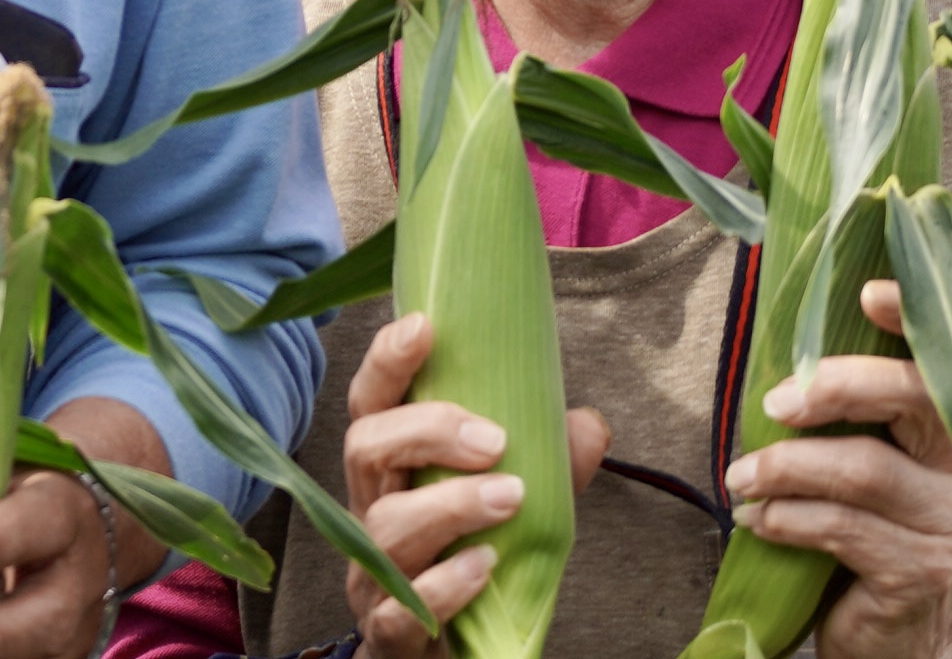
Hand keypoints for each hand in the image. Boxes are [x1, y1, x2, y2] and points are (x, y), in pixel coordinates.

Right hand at [334, 312, 608, 658]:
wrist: (465, 657)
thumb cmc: (478, 564)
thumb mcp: (520, 507)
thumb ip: (551, 465)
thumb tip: (587, 423)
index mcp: (393, 470)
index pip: (372, 402)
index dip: (387, 361)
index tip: (425, 327)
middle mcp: (369, 512)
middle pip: (363, 448)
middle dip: (426, 430)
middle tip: (494, 440)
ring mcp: (371, 574)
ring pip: (382, 526)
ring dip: (449, 505)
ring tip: (509, 497)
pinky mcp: (387, 632)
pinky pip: (398, 607)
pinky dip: (445, 582)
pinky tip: (485, 567)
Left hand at [723, 283, 951, 658]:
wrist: (897, 649)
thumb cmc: (871, 545)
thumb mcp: (867, 477)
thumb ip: (850, 424)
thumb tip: (779, 365)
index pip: (943, 362)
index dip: (911, 320)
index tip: (866, 292)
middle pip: (911, 398)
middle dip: (834, 385)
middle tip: (772, 405)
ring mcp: (951, 528)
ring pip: (863, 469)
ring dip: (784, 467)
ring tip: (740, 479)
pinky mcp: (920, 574)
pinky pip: (841, 528)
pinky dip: (786, 518)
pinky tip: (756, 520)